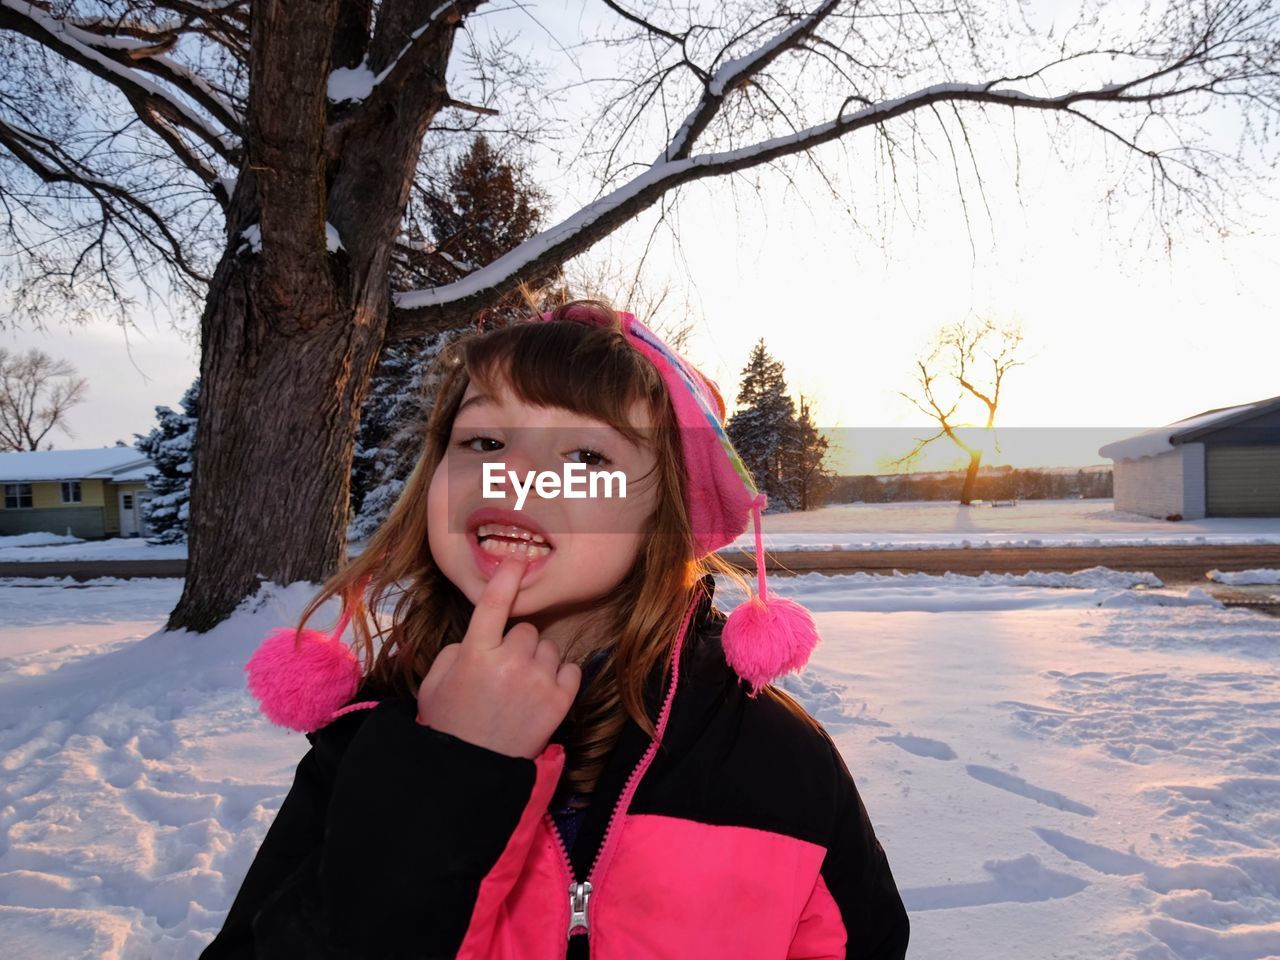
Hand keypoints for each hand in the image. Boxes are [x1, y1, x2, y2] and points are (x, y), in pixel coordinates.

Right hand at [416, 553, 581, 759]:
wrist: (470, 773)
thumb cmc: (449, 725)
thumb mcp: (435, 682)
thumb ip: (457, 650)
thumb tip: (481, 636)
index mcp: (475, 653)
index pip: (495, 603)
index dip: (507, 577)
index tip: (517, 560)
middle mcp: (509, 662)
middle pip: (525, 630)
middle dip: (515, 645)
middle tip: (502, 672)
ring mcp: (537, 681)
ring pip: (549, 649)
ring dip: (538, 662)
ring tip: (520, 689)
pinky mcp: (560, 702)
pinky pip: (571, 670)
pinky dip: (560, 678)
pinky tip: (542, 694)